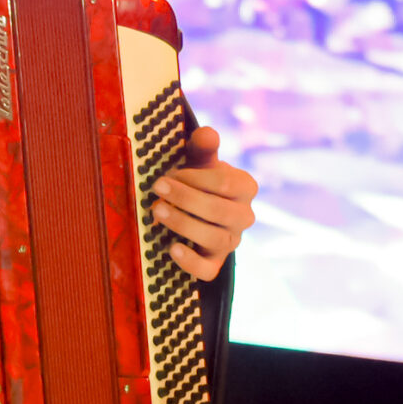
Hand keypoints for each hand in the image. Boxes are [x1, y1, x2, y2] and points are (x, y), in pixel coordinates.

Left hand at [154, 126, 256, 283]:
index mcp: (245, 187)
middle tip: (157, 188)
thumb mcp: (200, 161)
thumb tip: (206, 133)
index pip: (225, 182)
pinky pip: (209, 270)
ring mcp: (231, 241)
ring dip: (183, 224)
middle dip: (186, 198)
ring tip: (157, 211)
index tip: (170, 174)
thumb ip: (202, 147)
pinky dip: (190, 262)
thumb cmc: (199, 180)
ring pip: (215, 238)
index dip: (196, 178)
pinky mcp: (216, 263)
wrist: (199, 210)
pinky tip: (172, 249)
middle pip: (220, 210)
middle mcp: (244, 216)